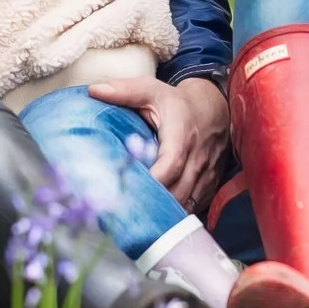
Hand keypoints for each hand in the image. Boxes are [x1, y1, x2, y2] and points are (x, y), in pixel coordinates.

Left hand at [87, 73, 230, 211]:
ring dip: (166, 212)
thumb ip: (124, 91)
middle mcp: (197, 157)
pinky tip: (159, 214)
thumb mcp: (152, 90)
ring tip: (139, 216)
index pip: (171, 164)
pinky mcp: (211, 183)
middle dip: (155, 204)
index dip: (152, 181)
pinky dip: (178, 212)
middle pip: (178, 191)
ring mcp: (207, 172)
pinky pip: (196, 205)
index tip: (129, 189)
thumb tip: (93, 90)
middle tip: (125, 211)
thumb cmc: (177, 102)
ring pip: (188, 202)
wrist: (215, 107)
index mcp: (181, 134)